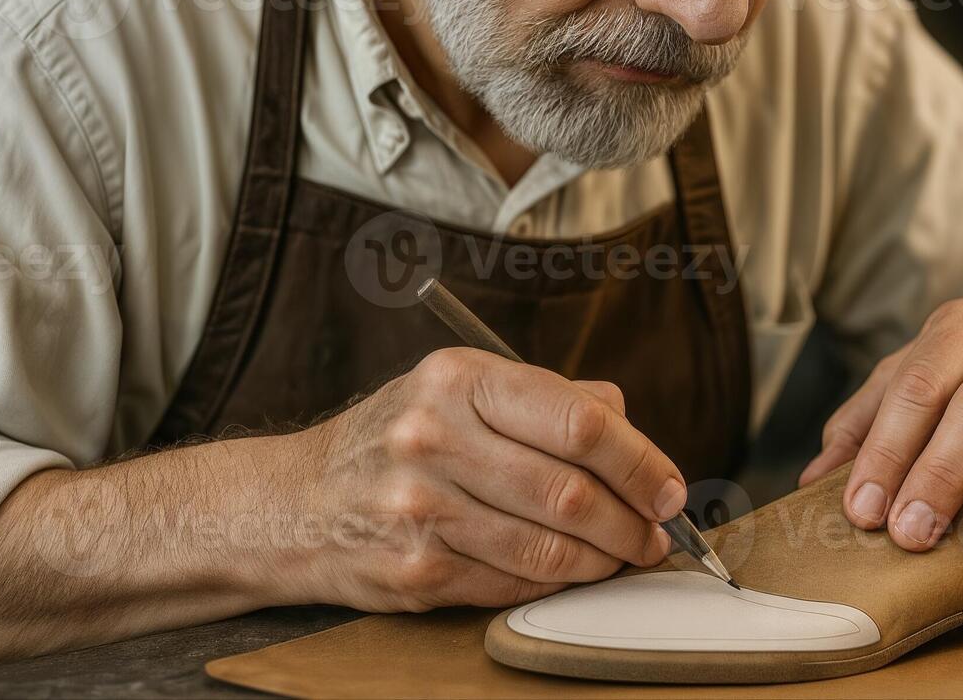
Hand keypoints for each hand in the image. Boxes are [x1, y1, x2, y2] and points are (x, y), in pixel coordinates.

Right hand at [289, 348, 683, 611]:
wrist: (292, 503)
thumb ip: (547, 398)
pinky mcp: (417, 570)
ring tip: (622, 554)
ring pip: (551, 547)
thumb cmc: (395, 439)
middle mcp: (436, 437)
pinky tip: (571, 572)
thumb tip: (629, 425)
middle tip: (657, 532)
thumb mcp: (459, 389)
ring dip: (604, 560)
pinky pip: (515, 583)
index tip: (670, 487)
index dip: (641, 461)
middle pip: (572, 492)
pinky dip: (557, 583)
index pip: (580, 422)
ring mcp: (422, 509)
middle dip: (633, 521)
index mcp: (459, 379)